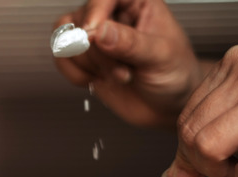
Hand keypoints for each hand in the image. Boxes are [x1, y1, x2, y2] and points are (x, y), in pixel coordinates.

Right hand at [54, 0, 206, 127]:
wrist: (168, 105)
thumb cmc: (175, 73)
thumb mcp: (160, 55)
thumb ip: (130, 43)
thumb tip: (101, 31)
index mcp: (136, 2)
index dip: (94, 14)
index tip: (95, 36)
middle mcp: (113, 16)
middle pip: (82, 22)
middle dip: (99, 54)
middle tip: (123, 69)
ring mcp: (96, 38)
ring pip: (67, 40)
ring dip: (89, 65)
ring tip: (118, 75)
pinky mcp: (85, 59)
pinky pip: (62, 59)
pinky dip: (76, 75)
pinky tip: (98, 79)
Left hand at [167, 45, 237, 176]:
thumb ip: (210, 134)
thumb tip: (175, 175)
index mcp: (236, 62)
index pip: (186, 117)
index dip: (189, 151)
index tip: (203, 163)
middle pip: (192, 134)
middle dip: (203, 164)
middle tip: (227, 168)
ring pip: (211, 147)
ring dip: (223, 172)